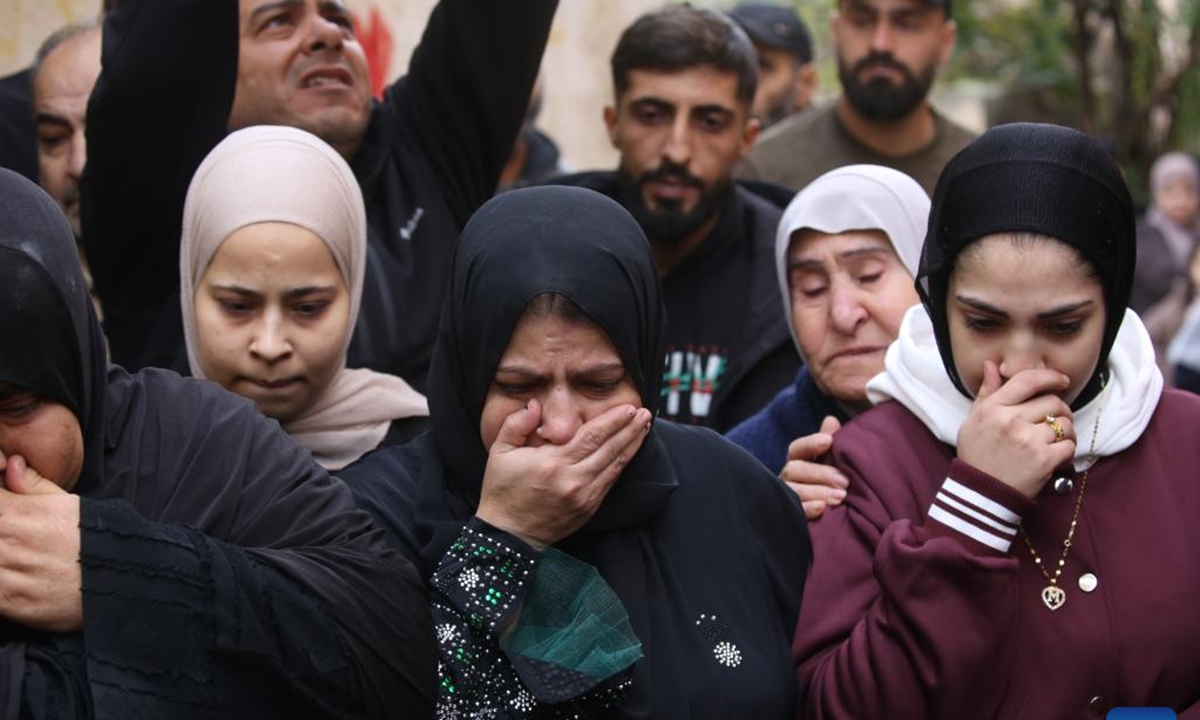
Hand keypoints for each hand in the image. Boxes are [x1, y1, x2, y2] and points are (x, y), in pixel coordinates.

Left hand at [0, 451, 82, 632]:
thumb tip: (11, 463)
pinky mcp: (10, 601)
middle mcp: (10, 540)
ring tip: (17, 557)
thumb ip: (33, 484)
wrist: (122, 581)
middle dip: (1, 533)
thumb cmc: (96, 539)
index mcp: (21, 511)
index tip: (7, 510)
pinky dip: (0, 578)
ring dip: (0, 558)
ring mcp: (8, 572)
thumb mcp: (70, 503)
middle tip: (17, 538)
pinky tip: (14, 576)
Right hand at [475, 400, 651, 546]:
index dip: (613, 421)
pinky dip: (623, 464)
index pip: (592, 436)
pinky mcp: (589, 508)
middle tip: (646, 412)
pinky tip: (629, 452)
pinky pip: (610, 482)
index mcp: (552, 462)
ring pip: (615, 465)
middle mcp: (573, 479)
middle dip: (630, 429)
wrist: (509, 535)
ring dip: (632, 445)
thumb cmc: (503, 491)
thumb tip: (535, 404)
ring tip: (645, 427)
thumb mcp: (499, 452)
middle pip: (610, 448)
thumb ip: (516, 424)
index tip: (629, 408)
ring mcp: (584, 496)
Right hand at [780, 415, 847, 519]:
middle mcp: (788, 479)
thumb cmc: (832, 485)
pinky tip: (822, 509)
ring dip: (816, 492)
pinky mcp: (791, 517)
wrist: (833, 520)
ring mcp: (787, 498)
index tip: (828, 441)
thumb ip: (831, 443)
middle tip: (845, 481)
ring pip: (794, 491)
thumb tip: (830, 420)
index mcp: (798, 462)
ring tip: (840, 497)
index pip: (798, 448)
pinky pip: (794, 512)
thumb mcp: (832, 463)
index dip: (811, 443)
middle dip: (820, 473)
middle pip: (795, 469)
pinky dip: (807, 509)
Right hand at [956, 362, 1076, 498]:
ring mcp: (1028, 440)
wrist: (981, 494)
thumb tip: (992, 365)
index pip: (1028, 380)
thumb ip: (987, 392)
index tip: (1062, 380)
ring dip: (1065, 431)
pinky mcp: (1044, 460)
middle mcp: (1010, 420)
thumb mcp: (974, 420)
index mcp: (993, 408)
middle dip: (1060, 410)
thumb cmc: (977, 454)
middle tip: (1056, 421)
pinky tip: (1056, 455)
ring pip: (1065, 423)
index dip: (1050, 376)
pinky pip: (1069, 445)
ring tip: (1055, 440)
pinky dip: (1067, 450)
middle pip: (1053, 401)